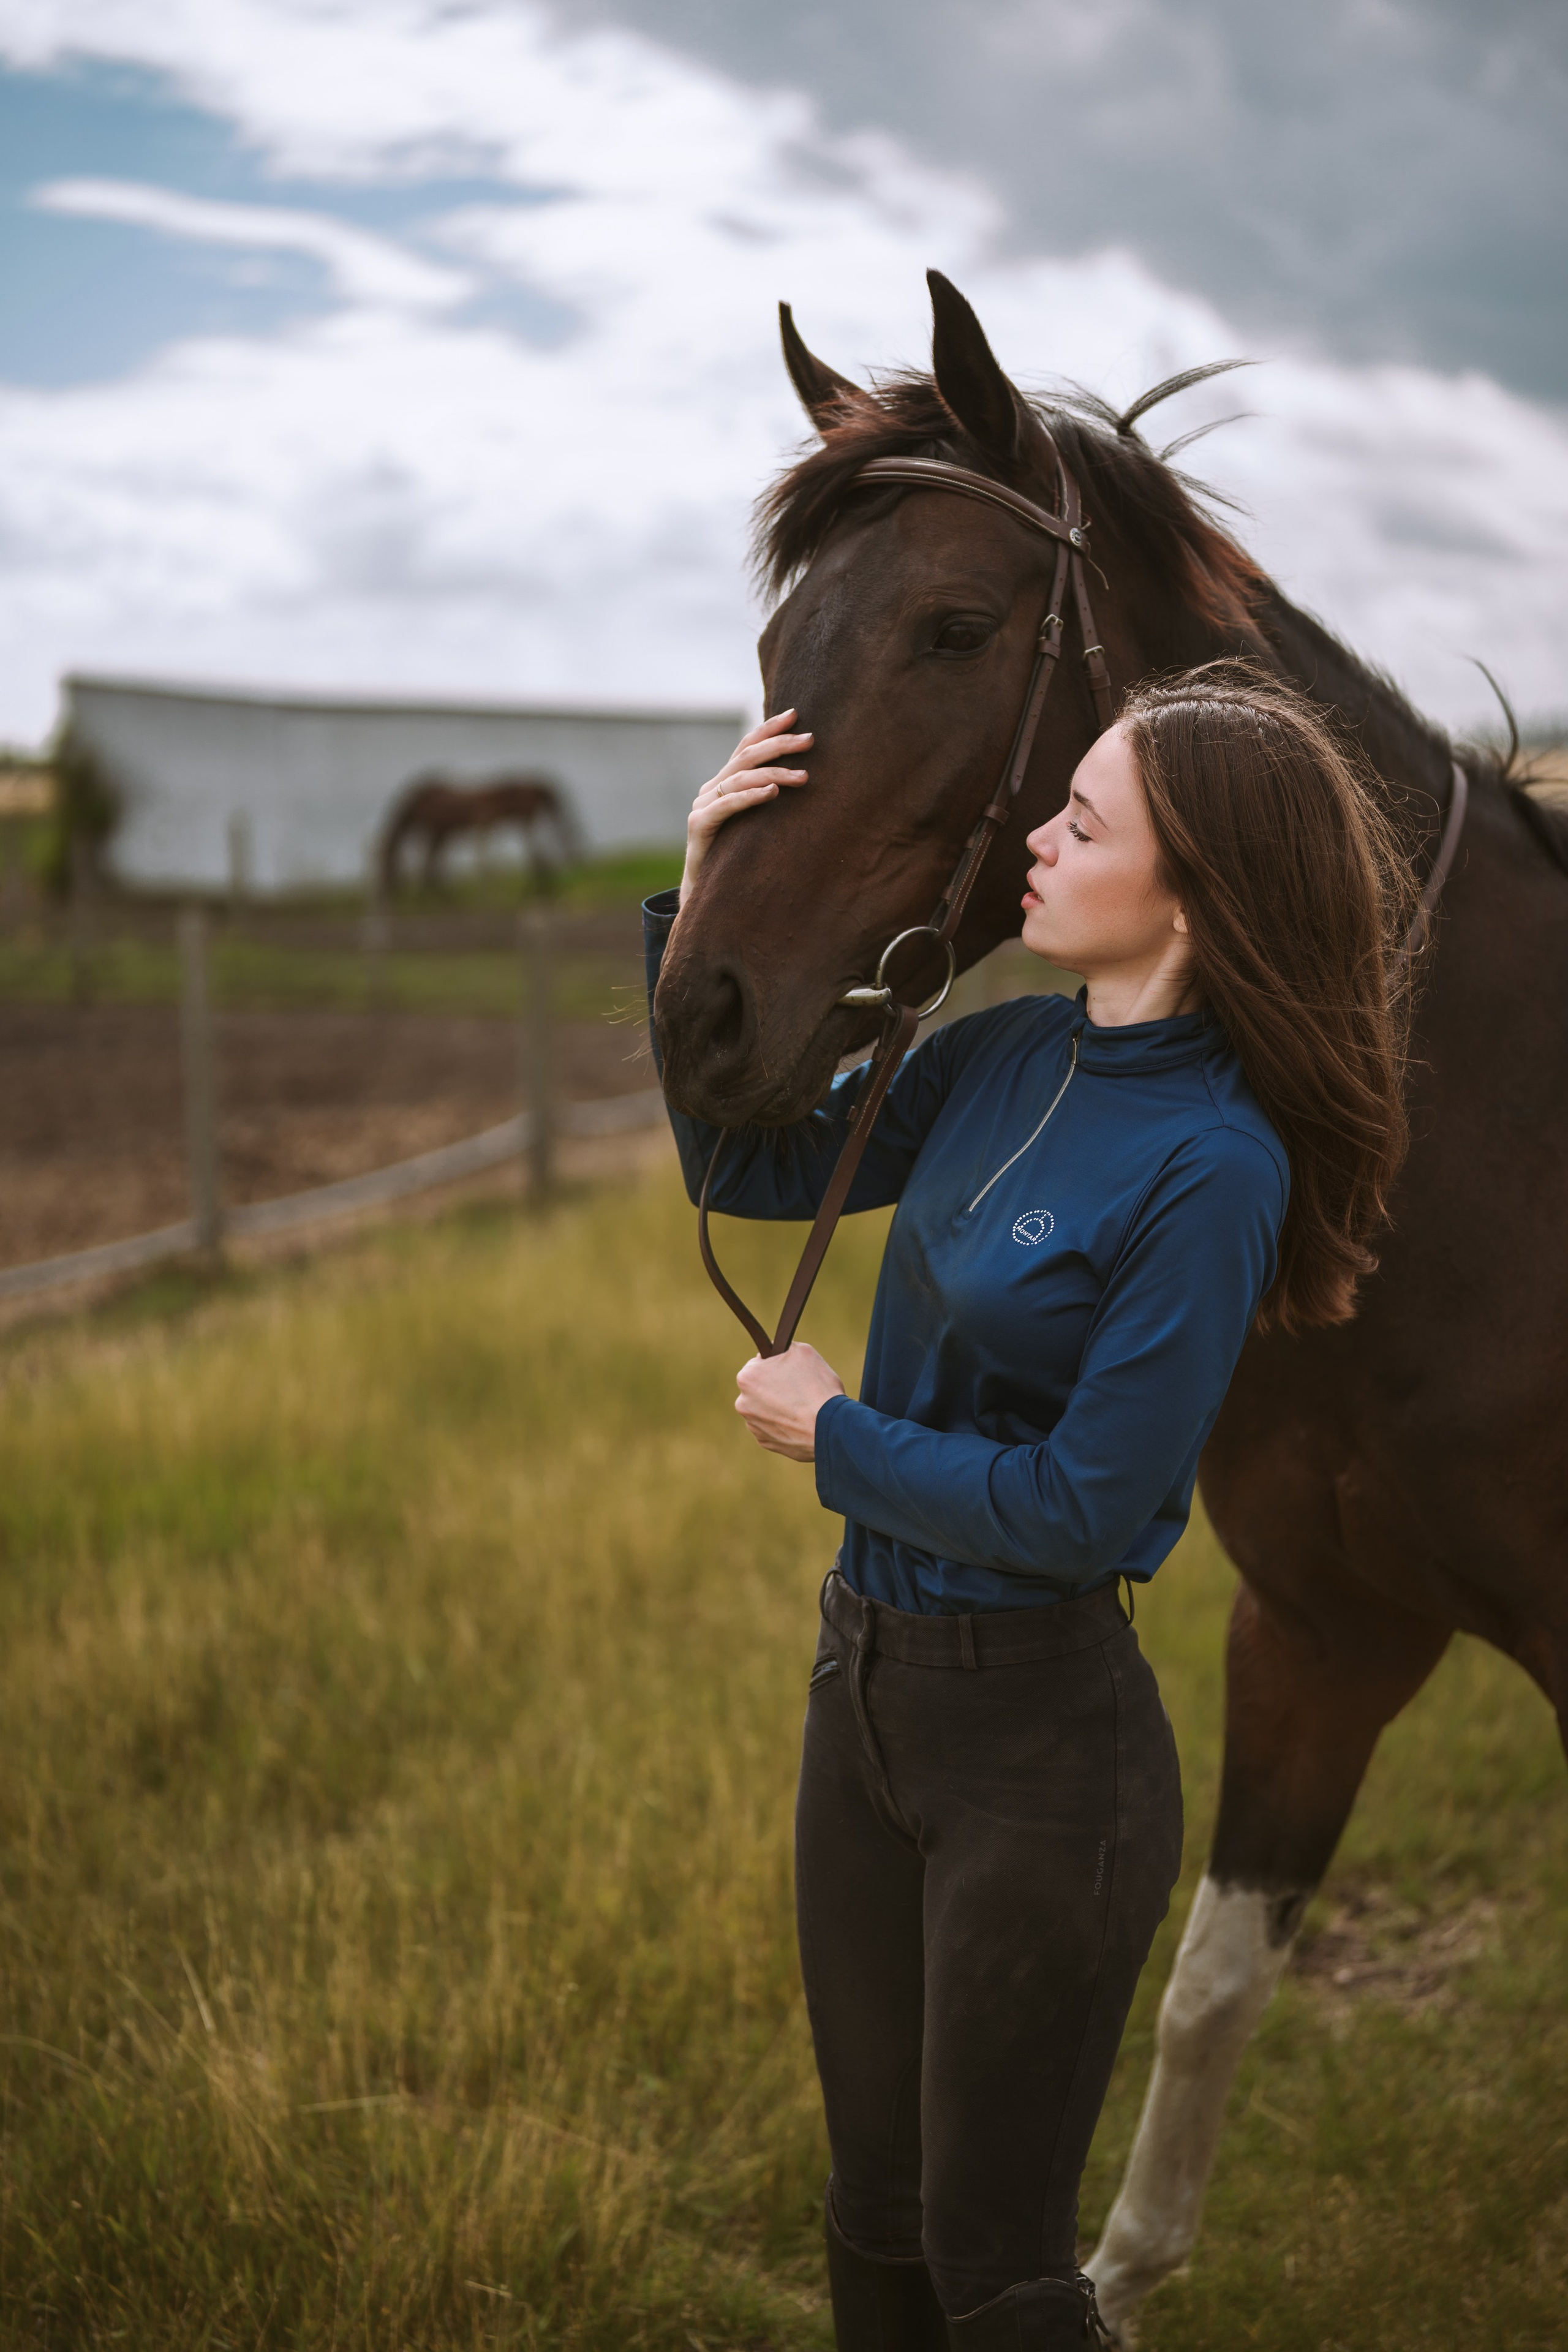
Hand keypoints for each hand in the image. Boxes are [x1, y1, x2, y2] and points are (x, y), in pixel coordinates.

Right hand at [679, 710, 811, 905]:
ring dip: (775, 773)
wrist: (705, 894)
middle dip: (779, 745)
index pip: (746, 747)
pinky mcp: (699, 825)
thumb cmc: (736, 859)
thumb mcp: (755, 824)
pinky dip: (751, 796)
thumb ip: (766, 800)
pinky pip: (727, 805)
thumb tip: (803, 781)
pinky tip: (772, 792)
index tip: (795, 714)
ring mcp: (702, 805)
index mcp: (723, 783)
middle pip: (746, 757)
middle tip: (809, 740)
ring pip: (740, 778)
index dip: (768, 728)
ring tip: (804, 777)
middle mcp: (710, 789)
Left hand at [734, 1342, 844, 1460]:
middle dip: (775, 1387)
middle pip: (760, 1388)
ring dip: (779, 1408)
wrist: (830, 1428)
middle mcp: (743, 1403)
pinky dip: (784, 1425)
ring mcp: (753, 1425)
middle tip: (799, 1390)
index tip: (792, 1372)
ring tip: (802, 1409)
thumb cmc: (817, 1387)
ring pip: (765, 1409)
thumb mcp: (803, 1351)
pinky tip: (800, 1423)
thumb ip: (782, 1348)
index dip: (778, 1366)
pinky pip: (773, 1428)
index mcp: (747, 1377)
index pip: (760, 1364)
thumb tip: (774, 1351)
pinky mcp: (765, 1442)